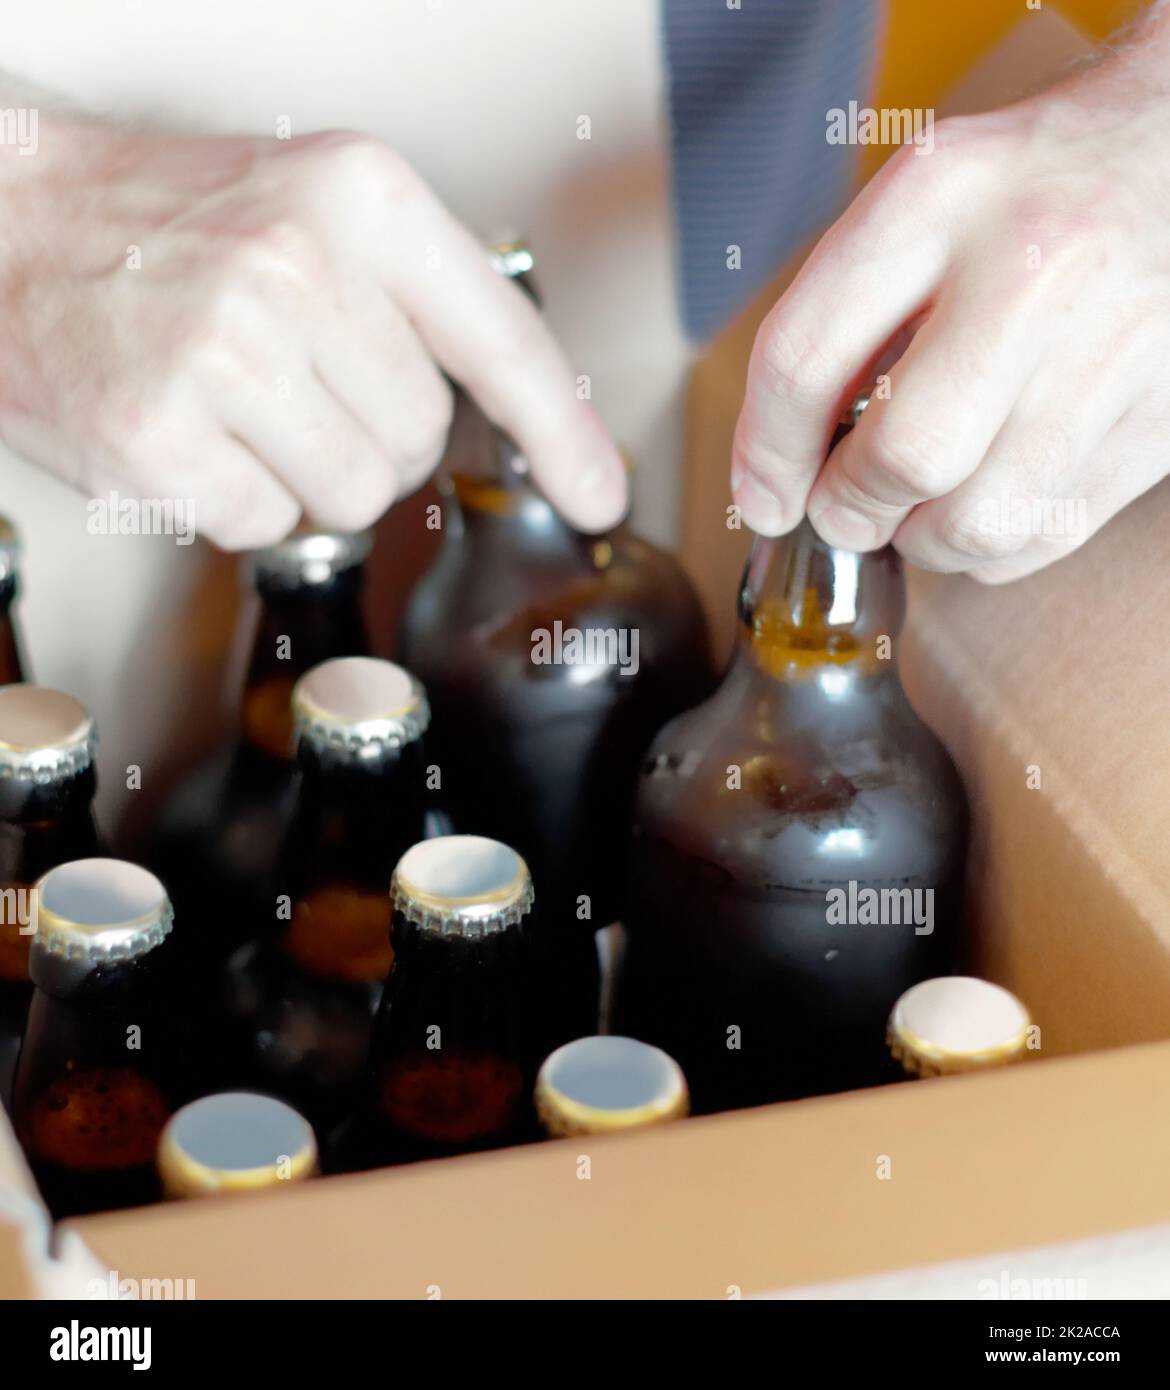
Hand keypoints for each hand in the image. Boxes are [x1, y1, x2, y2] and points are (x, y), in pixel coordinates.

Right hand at [0, 117, 625, 548]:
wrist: (3, 221)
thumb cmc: (164, 225)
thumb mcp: (311, 209)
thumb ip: (411, 299)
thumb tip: (505, 414)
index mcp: (361, 198)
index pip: (503, 341)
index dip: (563, 432)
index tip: (600, 493)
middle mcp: (300, 266)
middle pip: (421, 443)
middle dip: (371, 440)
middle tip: (293, 385)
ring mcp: (225, 352)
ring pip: (354, 498)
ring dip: (307, 477)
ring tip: (241, 408)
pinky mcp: (158, 434)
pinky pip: (265, 524)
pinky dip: (235, 500)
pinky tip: (193, 435)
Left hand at [731, 11, 1169, 581]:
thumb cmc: (1029, 186)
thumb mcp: (919, 201)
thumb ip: (842, 318)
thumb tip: (781, 471)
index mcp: (942, 196)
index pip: (804, 360)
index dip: (765, 455)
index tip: (763, 496)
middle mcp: (1035, 268)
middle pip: (905, 459)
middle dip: (852, 507)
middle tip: (847, 504)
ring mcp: (1116, 345)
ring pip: (977, 523)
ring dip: (924, 539)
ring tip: (919, 501)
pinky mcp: (1164, 415)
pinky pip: (1042, 537)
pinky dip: (989, 546)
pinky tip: (981, 498)